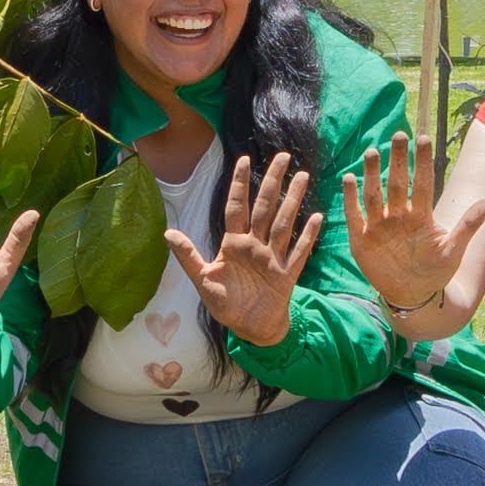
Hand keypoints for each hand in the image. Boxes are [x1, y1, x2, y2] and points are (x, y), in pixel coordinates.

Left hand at [171, 152, 320, 349]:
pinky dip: (308, 236)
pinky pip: (299, 252)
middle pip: (265, 208)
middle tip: (283, 156)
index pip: (237, 207)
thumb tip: (167, 233)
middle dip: (273, 182)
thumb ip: (188, 257)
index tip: (244, 159)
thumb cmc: (227, 304)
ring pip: (284, 224)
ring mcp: (273, 258)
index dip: (240, 184)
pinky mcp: (287, 274)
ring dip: (293, 201)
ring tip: (302, 177)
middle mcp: (255, 245)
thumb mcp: (203, 280)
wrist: (250, 329)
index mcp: (234, 244)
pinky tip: (317, 217)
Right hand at [345, 136, 484, 316]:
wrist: (412, 296)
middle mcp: (399, 216)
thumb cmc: (435, 271)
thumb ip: (469, 226)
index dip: (423, 162)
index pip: (423, 183)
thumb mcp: (454, 251)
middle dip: (397, 160)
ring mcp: (379, 226)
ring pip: (375, 195)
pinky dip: (351, 199)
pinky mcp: (361, 240)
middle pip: (397, 183)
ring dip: (372, 174)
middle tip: (398, 135)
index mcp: (421, 216)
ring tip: (372, 152)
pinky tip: (349, 179)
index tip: (423, 138)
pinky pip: (355, 215)